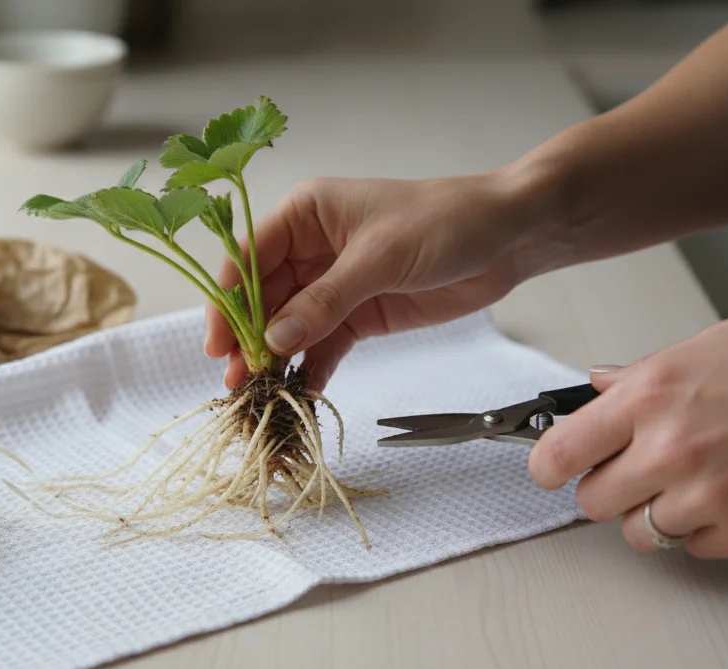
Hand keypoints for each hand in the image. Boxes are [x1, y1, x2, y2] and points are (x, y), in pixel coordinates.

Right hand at [204, 171, 563, 389]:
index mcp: (306, 214)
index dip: (229, 301)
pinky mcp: (360, 314)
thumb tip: (274, 339)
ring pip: (290, 325)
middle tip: (236, 381)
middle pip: (263, 298)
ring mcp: (335, 284)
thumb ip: (325, 300)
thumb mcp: (380, 257)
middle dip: (249, 338)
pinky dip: (312, 367)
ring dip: (276, 359)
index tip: (219, 343)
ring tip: (261, 395)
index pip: (248, 258)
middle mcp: (312, 248)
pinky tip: (302, 391)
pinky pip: (324, 344)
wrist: (508, 236)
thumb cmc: (445, 221)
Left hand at [529, 293, 727, 557]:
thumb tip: (599, 387)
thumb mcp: (712, 343)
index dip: (550, 463)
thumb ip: (644, 376)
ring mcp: (710, 496)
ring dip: (654, 513)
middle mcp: (671, 449)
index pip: (558, 454)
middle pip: (591, 502)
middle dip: (608, 487)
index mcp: (652, 394)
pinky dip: (702, 530)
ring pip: (640, 534)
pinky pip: (693, 550)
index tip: (555, 466)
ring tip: (693, 480)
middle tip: (636, 467)